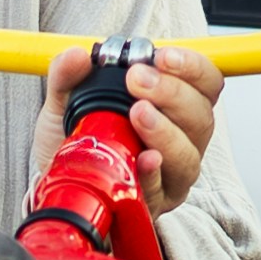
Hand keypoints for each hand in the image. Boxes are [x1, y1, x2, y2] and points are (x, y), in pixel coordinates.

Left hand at [52, 40, 221, 210]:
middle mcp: (182, 140)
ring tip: (138, 114)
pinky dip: (153, 172)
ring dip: (166, 131)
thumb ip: (68, 75)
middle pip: (200, 116)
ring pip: (188, 153)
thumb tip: (76, 55)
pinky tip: (142, 159)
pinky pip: (163, 189)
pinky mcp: (157, 203)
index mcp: (175, 107)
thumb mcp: (65, 101)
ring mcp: (172, 174)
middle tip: (138, 81)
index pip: (205, 82)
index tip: (161, 57)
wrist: (56, 186)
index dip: (191, 67)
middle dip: (172, 93)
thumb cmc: (77, 143)